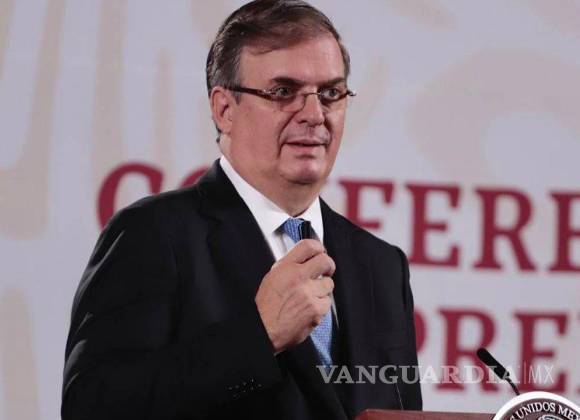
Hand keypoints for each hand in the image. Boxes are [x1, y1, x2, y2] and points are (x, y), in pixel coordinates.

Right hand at [255, 239, 334, 353]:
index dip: (318, 247)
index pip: (308, 246)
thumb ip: (289, 267)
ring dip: (322, 289)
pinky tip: (309, 308)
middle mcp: (298, 278)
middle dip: (328, 265)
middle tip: (326, 270)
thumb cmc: (265, 307)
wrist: (264, 329)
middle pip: (325, 261)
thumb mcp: (272, 278)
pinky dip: (320, 305)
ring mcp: (309, 294)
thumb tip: (304, 260)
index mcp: (285, 268)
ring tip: (310, 296)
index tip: (321, 252)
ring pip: (328, 284)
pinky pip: (327, 302)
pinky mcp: (316, 309)